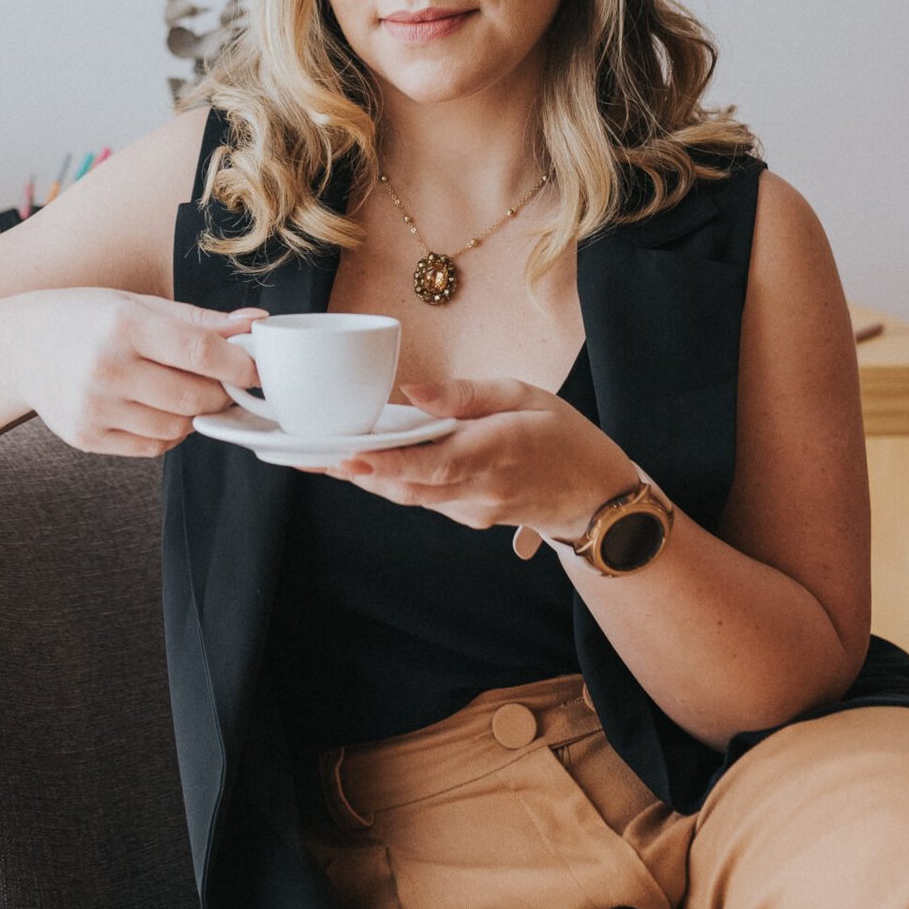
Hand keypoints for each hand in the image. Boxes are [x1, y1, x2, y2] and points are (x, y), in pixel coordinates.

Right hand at [0, 288, 268, 458]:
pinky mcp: (85, 437)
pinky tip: (156, 408)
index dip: (239, 365)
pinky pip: (151, 447)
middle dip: (222, 394)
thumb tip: (257, 323)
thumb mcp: (136, 304)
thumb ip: (198, 319)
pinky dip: (168, 432)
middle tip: (224, 383)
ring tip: (183, 391)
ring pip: (177, 427)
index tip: (257, 371)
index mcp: (122, 324)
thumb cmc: (84, 318)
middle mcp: (105, 367)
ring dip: (194, 415)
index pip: (200, 352)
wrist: (17, 346)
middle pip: (194, 397)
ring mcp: (93, 407)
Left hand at [322, 375, 632, 546]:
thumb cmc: (562, 435)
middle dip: (358, 472)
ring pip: (410, 496)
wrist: (595, 496)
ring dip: (369, 479)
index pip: (429, 464)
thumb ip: (466, 394)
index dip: (384, 464)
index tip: (347, 456)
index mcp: (493, 452)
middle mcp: (478, 489)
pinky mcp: (469, 517)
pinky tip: (370, 464)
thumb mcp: (524, 394)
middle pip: (406, 487)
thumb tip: (413, 391)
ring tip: (324, 457)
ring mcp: (473, 510)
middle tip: (313, 454)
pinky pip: (424, 499)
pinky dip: (395, 482)